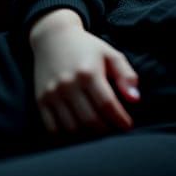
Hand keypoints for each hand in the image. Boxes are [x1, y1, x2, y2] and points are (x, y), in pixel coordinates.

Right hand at [29, 11, 140, 136]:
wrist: (53, 38)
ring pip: (72, 128)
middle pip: (90, 120)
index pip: (107, 105)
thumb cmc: (87, 48)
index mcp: (89, 73)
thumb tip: (135, 99)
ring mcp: (52, 94)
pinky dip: (67, 136)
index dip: (120, 119)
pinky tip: (79, 132)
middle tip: (113, 130)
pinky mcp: (41, 100)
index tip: (127, 126)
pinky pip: (53, 128)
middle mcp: (68, 85)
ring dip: (88, 136)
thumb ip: (126, 76)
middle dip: (106, 130)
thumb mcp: (111, 55)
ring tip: (98, 131)